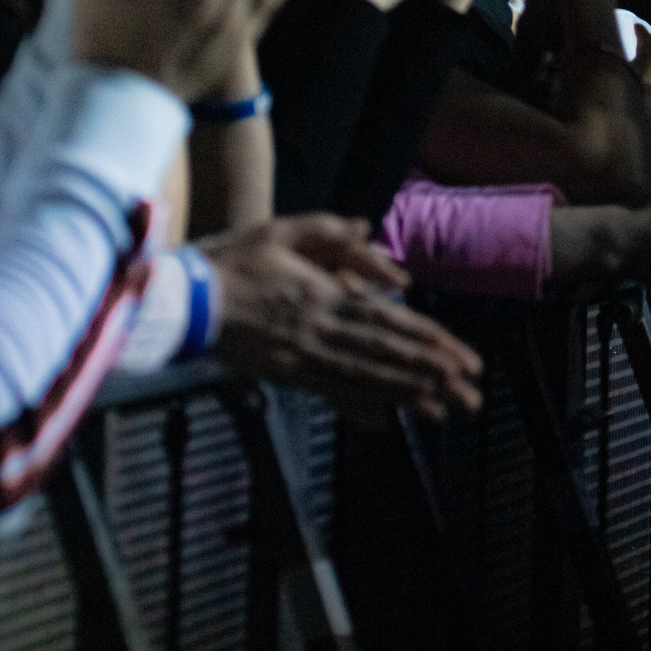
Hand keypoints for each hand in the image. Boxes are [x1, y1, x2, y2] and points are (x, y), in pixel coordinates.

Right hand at [204, 215, 485, 421]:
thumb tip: (372, 234)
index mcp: (322, 295)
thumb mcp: (281, 230)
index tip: (459, 357)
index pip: (386, 321)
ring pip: (363, 378)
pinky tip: (385, 421)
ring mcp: (301, 357)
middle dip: (430, 374)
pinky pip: (328, 392)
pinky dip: (359, 406)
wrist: (181, 300)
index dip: (426, 341)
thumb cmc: (232, 260)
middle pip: (383, 354)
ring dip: (406, 394)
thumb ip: (329, 232)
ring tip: (444, 408)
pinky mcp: (283, 374)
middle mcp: (318, 330)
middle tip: (469, 392)